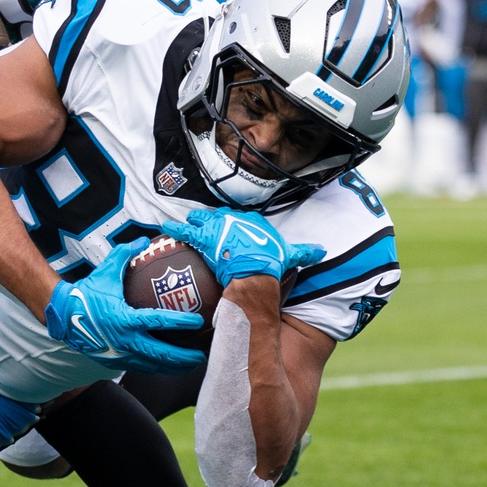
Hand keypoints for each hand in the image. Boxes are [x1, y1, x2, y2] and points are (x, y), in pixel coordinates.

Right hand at [44, 241, 205, 373]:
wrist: (64, 318)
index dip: (180, 321)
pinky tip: (170, 365)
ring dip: (175, 366)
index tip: (197, 321)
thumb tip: (142, 240)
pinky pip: (143, 368)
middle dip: (185, 356)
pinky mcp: (117, 362)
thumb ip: (124, 254)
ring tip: (192, 363)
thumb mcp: (105, 272)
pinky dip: (159, 368)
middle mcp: (125, 340)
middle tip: (203, 352)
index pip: (158, 321)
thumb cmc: (86, 294)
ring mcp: (121, 354)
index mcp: (124, 319)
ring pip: (154, 366)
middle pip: (162, 354)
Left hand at [162, 207, 324, 284]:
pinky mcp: (203, 237)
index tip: (232, 227)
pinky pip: (186, 231)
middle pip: (220, 216)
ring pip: (202, 220)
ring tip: (186, 222)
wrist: (255, 269)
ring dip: (194, 221)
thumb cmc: (271, 262)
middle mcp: (234, 219)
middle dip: (212, 219)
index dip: (235, 223)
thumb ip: (304, 252)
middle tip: (206, 224)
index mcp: (253, 220)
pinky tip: (165, 227)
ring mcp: (217, 227)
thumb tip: (321, 251)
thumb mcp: (290, 255)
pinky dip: (175, 229)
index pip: (241, 218)